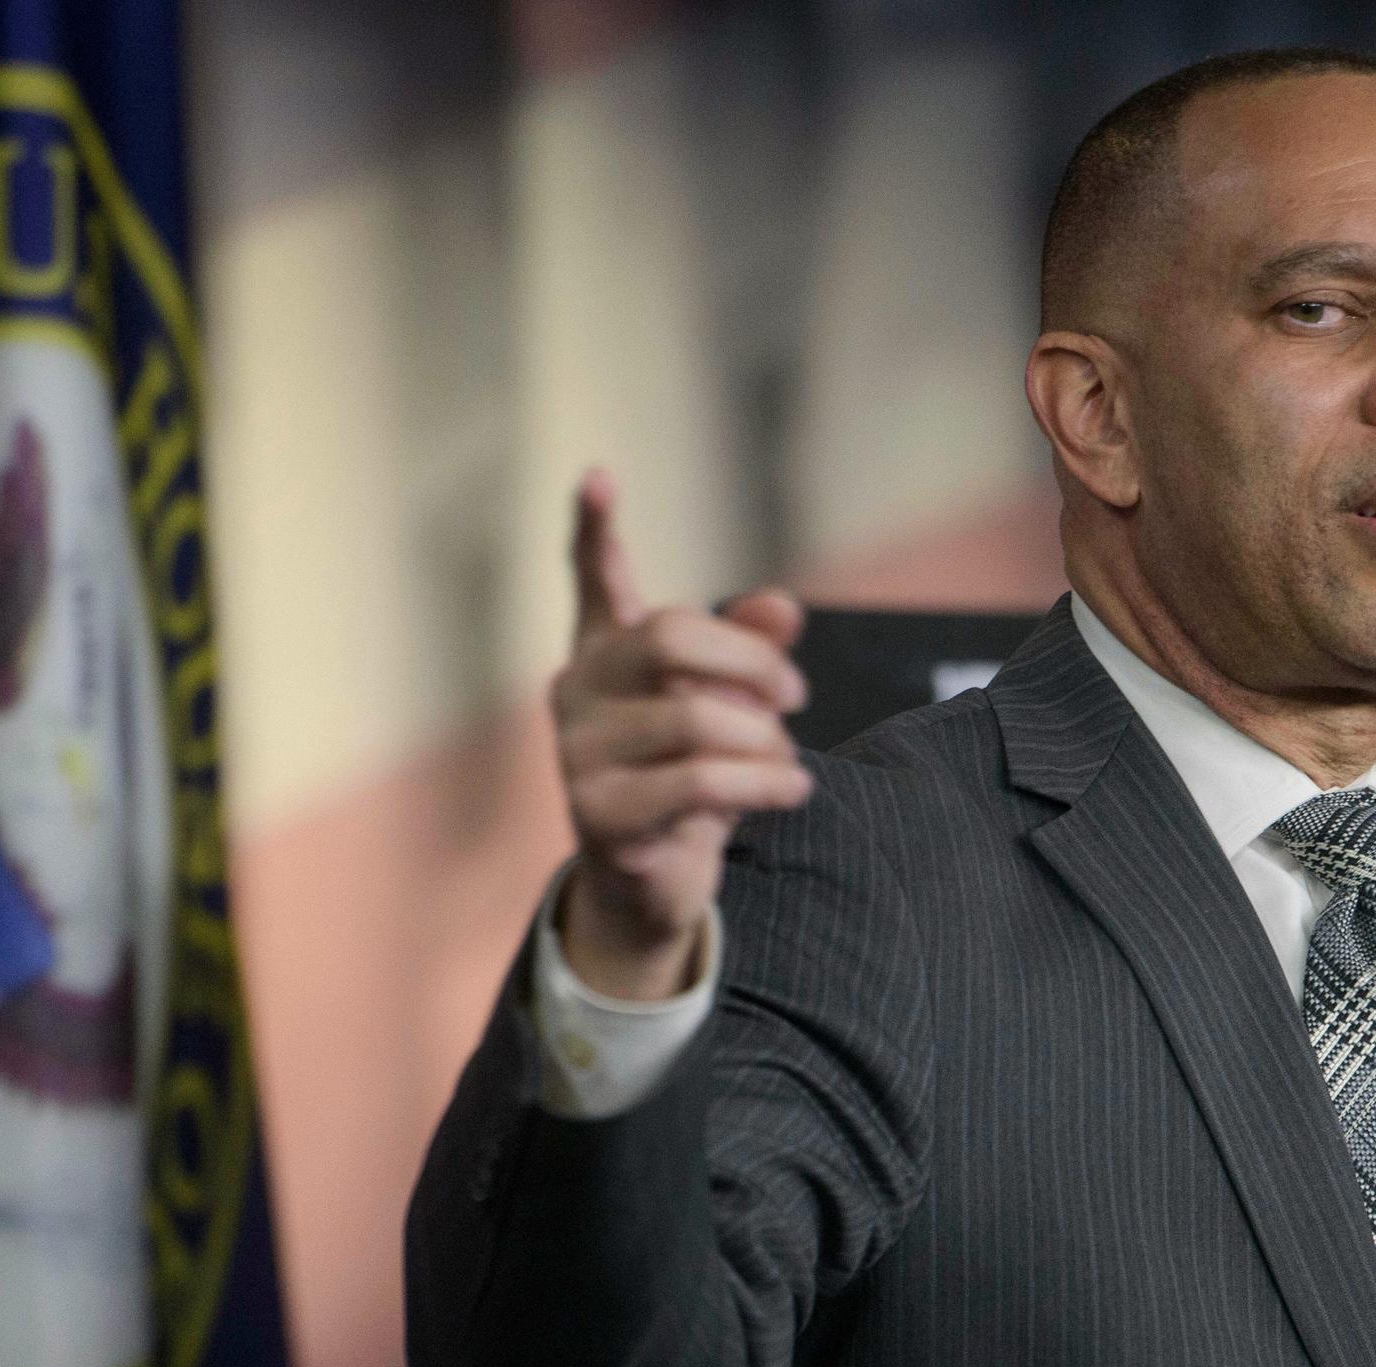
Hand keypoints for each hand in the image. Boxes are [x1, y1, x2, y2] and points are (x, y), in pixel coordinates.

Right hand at [550, 468, 813, 999]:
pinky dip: (764, 782)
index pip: (596, 582)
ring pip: (697, 718)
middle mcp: (577, 691)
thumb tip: (782, 606)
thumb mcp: (731, 709)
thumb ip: (750, 651)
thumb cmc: (693, 779)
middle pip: (671, 636)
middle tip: (797, 698)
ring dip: (764, 742)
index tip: (600, 476)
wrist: (653, 881)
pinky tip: (793, 789)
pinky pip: (701, 781)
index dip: (595, 531)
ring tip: (786, 765)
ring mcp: (577, 752)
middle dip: (754, 662)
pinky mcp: (598, 813)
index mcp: (606, 653)